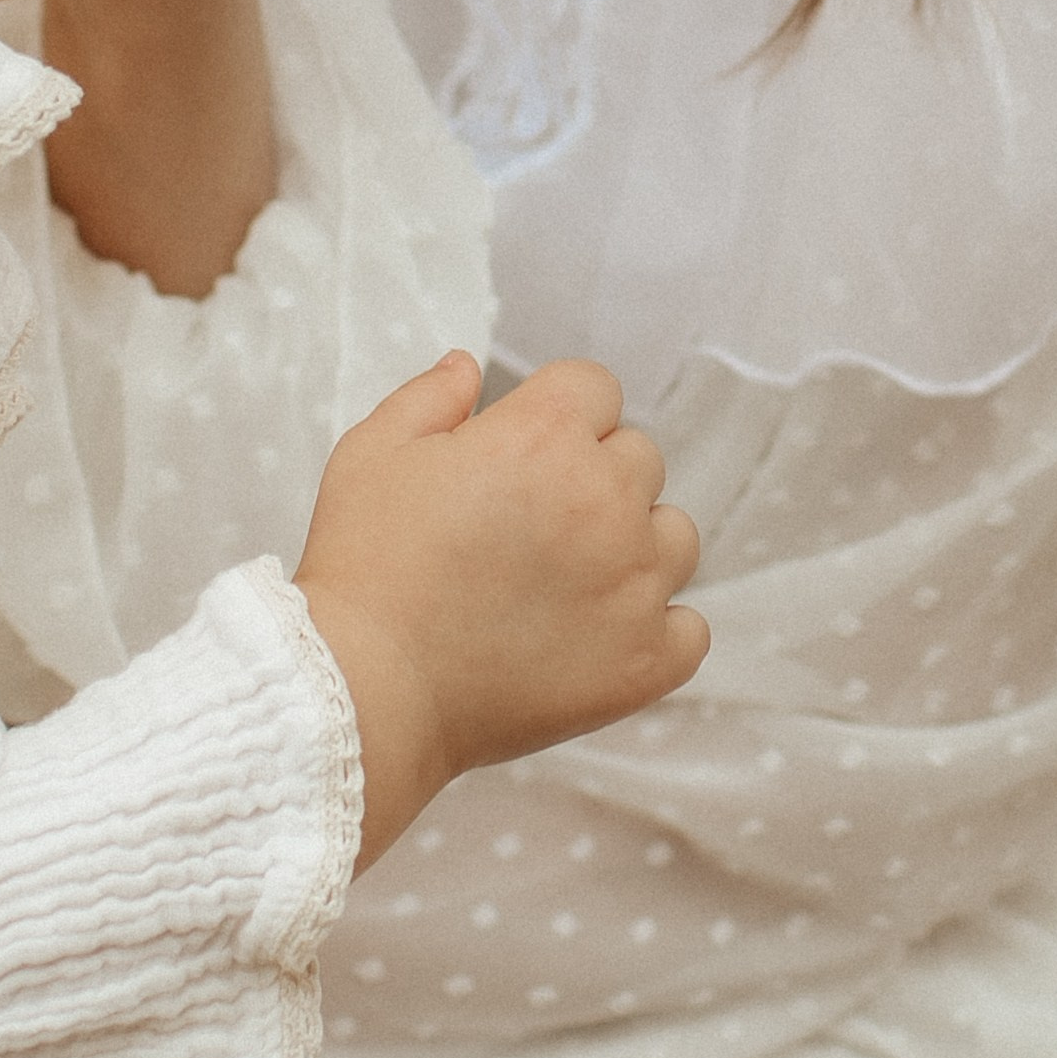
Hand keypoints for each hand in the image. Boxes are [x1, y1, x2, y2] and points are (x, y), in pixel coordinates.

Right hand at [292, 355, 706, 872]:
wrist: (369, 690)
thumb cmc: (365, 567)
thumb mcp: (373, 452)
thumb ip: (429, 397)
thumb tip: (468, 367)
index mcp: (544, 436)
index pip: (595, 387)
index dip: (556, 412)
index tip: (521, 449)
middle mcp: (605, 500)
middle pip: (638, 457)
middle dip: (592, 474)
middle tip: (529, 522)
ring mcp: (635, 585)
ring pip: (675, 536)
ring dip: (634, 545)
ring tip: (568, 579)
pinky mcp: (646, 662)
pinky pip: (690, 628)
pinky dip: (655, 628)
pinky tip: (597, 634)